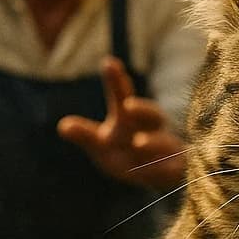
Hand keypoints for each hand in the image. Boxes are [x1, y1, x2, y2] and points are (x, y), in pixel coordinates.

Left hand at [57, 57, 185, 189]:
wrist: (159, 175)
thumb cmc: (126, 153)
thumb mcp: (102, 145)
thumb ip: (86, 135)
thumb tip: (62, 126)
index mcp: (130, 118)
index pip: (122, 96)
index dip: (116, 82)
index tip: (109, 63)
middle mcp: (151, 128)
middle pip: (151, 114)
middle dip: (142, 109)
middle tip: (128, 106)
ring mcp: (166, 148)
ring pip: (164, 142)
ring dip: (153, 142)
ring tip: (138, 143)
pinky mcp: (175, 170)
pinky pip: (172, 168)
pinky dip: (163, 169)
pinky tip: (153, 171)